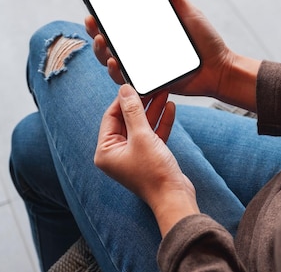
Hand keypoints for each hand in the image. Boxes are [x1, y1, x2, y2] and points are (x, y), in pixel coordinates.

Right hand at [86, 0, 260, 109]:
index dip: (100, 18)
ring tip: (102, 40)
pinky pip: (127, 81)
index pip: (116, 25)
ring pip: (111, 61)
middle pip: (107, 43)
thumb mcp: (189, 13)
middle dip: (95, 32)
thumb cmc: (205, 41)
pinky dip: (117, 72)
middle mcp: (139, 51)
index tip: (92, 7)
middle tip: (93, 21)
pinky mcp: (148, 84)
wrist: (221, 68)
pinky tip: (115, 61)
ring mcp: (142, 68)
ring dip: (101, 51)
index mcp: (145, 33)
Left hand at [94, 84, 198, 235]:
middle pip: (127, 119)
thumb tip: (124, 89)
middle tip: (152, 87)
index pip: (111, 117)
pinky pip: (153, 134)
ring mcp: (134, 155)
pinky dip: (161, 122)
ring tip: (164, 92)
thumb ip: (133, 111)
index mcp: (105, 151)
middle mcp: (117, 153)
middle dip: (141, 103)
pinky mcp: (149, 156)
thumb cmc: (154, 173)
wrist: (174, 196)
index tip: (134, 84)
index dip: (123, 100)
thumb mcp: (142, 136)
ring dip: (153, 110)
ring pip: (142, 125)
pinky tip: (170, 107)